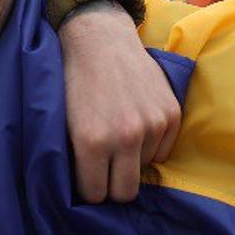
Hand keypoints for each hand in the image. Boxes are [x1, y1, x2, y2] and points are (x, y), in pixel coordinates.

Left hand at [59, 0, 180, 201]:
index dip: (90, 189)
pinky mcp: (171, 114)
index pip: (96, 194)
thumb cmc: (76, 82)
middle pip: (125, 192)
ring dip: (132, 160)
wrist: (101, 40)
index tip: (88, 179)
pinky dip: (151, 145)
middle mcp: (125, 136)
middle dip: (113, 186)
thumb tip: (88, 192)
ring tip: (120, 134)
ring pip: (144, 169)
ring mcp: (152, 125)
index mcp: (92, 141)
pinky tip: (137, 124)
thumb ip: (75, 160)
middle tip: (106, 170)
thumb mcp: (63, 123)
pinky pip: (163, 151)